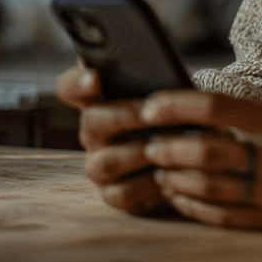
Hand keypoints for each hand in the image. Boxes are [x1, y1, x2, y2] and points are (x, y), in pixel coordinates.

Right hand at [53, 65, 167, 215]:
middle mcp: (93, 134)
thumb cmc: (175, 115)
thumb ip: (152, 79)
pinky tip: (168, 172)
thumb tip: (155, 67)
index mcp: (98, 102)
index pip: (70, 88)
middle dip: (125, 116)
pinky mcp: (114, 194)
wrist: (191, 152)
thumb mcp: (165, 92)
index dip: (76, 82)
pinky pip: (122, 193)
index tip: (94, 76)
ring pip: (105, 162)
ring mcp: (100, 165)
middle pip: (91, 122)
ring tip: (167, 144)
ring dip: (138, 152)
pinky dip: (147, 183)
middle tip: (152, 112)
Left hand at [138, 90, 261, 228]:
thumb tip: (186, 112)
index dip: (178, 107)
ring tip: (159, 170)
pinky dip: (192, 205)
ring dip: (175, 178)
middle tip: (149, 145)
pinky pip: (222, 215)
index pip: (217, 107)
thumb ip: (240, 115)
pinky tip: (177, 195)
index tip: (151, 108)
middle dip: (169, 149)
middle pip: (207, 152)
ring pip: (209, 187)